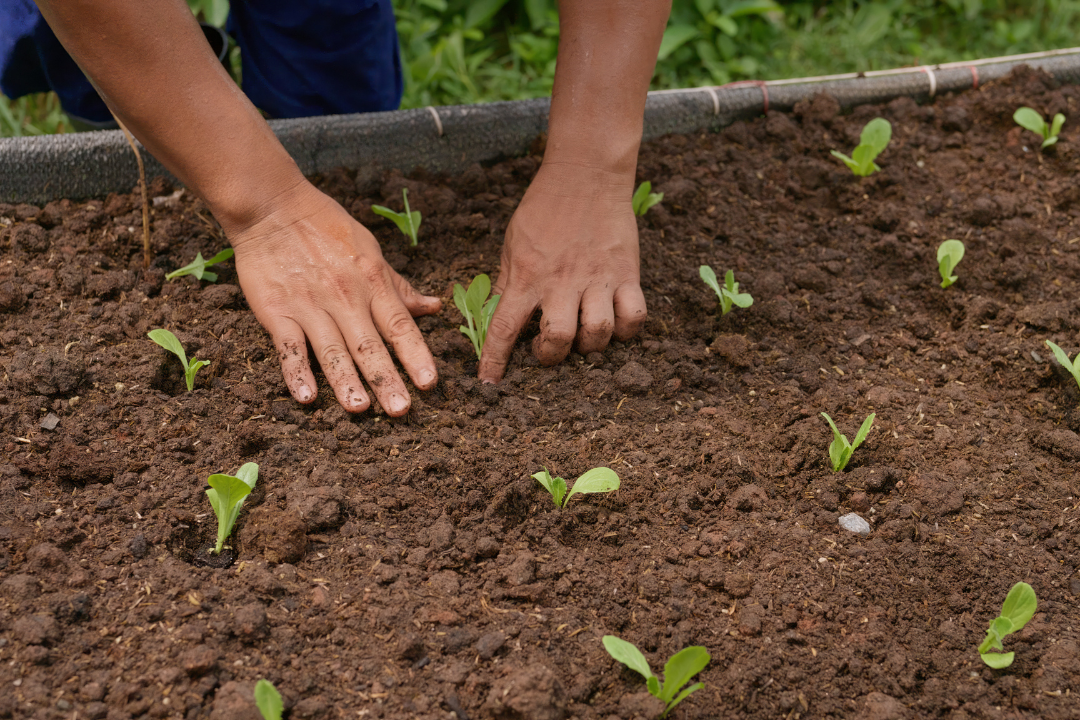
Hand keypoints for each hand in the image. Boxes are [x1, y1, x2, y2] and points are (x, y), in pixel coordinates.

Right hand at [228, 182, 441, 414]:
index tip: (429, 383)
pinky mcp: (276, 311)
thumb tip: (433, 307)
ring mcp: (310, 306)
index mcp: (372, 282)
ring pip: (332, 351)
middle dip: (386, 379)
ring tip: (359, 409)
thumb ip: (399, 286)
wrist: (272, 207)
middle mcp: (345, 297)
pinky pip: (289, 347)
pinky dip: (296, 372)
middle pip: (369, 345)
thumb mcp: (371, 250)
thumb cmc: (326, 226)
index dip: (416, 355)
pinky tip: (306, 397)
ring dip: (346, 381)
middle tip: (401, 410)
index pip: (399, 326)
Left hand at [478, 162, 647, 381]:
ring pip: (598, 334)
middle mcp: (562, 282)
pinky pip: (634, 317)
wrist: (585, 174)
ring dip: (589, 346)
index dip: (494, 361)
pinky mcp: (627, 274)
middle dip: (551, 356)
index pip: (504, 328)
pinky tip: (616, 323)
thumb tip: (492, 317)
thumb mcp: (512, 243)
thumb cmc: (544, 208)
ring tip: (583, 335)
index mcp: (527, 276)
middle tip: (549, 348)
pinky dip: (627, 329)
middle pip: (558, 340)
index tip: (490, 384)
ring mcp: (597, 279)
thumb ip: (505, 282)